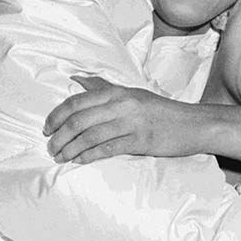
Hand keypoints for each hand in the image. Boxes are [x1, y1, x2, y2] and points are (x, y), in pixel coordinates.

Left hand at [43, 75, 198, 162]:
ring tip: (60, 158)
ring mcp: (131, 122)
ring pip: (90, 136)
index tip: (46, 128)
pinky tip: (79, 161)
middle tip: (50, 148)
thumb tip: (76, 79)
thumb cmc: (161, 112)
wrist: (194, 124)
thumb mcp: (132, 94)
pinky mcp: (141, 140)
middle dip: (59, 136)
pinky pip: (108, 148)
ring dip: (70, 149)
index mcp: (117, 92)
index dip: (57, 116)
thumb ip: (103, 89)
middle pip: (79, 120)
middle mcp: (122, 104)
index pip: (77, 102)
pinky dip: (89, 156)